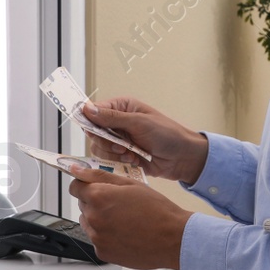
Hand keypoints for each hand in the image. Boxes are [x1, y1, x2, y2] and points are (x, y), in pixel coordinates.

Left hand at [67, 166, 191, 269]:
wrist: (173, 239)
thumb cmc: (156, 209)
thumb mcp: (130, 184)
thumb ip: (99, 175)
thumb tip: (77, 170)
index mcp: (99, 196)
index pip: (75, 188)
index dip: (85, 185)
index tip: (94, 187)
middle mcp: (93, 218)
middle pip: (83, 205)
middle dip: (96, 202)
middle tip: (119, 204)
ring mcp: (97, 238)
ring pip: (88, 223)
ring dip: (99, 219)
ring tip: (124, 220)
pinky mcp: (103, 252)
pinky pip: (97, 239)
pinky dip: (106, 236)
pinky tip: (125, 233)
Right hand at [82, 97, 208, 183]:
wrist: (182, 157)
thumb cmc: (166, 134)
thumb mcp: (139, 122)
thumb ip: (112, 118)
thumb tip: (87, 109)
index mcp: (121, 107)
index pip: (94, 111)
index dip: (90, 122)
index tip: (96, 132)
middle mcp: (117, 122)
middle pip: (93, 132)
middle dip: (105, 142)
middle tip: (121, 146)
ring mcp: (119, 140)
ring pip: (99, 148)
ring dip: (112, 153)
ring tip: (130, 154)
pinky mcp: (122, 156)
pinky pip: (108, 160)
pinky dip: (118, 162)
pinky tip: (133, 160)